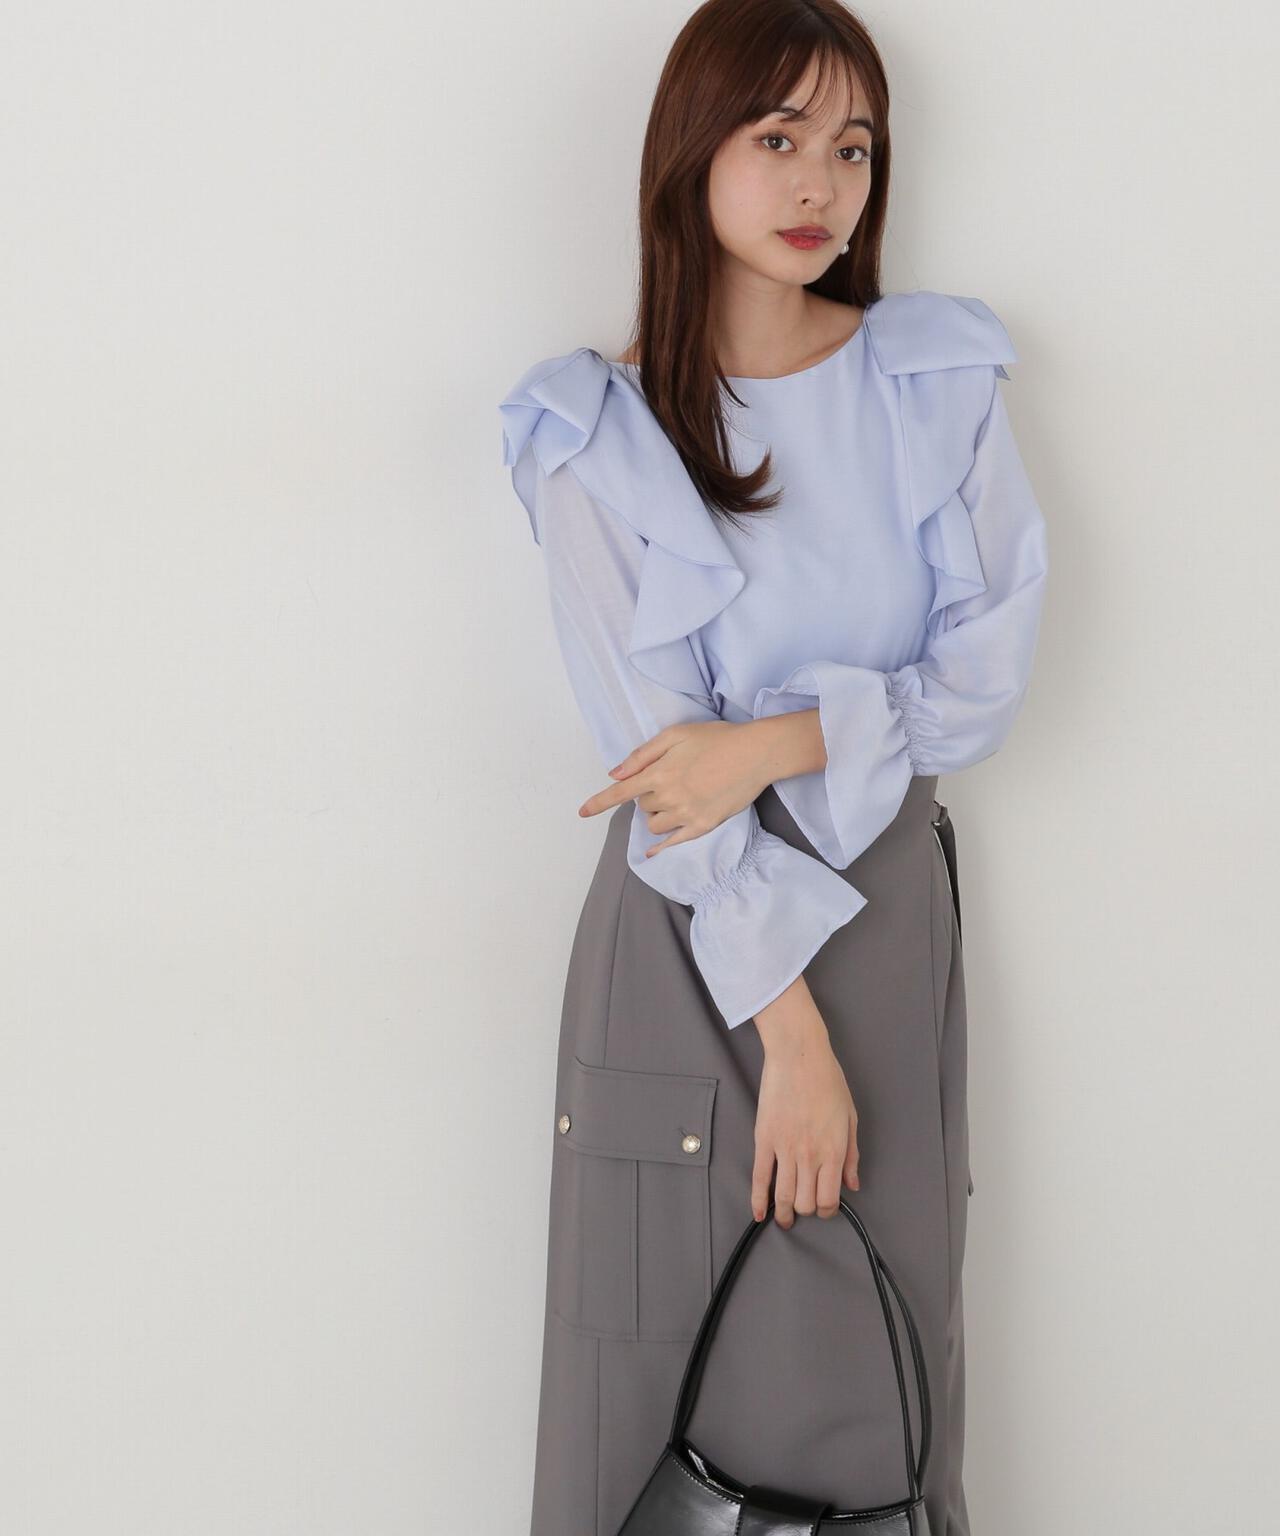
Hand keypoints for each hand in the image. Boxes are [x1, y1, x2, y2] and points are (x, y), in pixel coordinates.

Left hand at [577, 720, 767, 856]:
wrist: (755, 754)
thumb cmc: (716, 738)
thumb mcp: (675, 735)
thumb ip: (643, 755)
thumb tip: (615, 773)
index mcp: (659, 772)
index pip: (620, 792)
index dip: (598, 803)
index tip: (582, 812)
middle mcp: (669, 797)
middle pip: (642, 806)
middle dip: (646, 796)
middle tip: (667, 780)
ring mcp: (686, 814)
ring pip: (655, 825)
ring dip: (656, 815)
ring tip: (674, 799)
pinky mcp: (703, 826)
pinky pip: (673, 842)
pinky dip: (660, 846)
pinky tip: (653, 850)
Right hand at [750, 993, 859, 1227]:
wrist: (799, 1055)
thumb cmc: (828, 1081)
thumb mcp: (850, 1117)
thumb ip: (852, 1155)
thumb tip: (853, 1184)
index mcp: (834, 1151)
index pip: (829, 1199)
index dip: (828, 1210)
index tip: (826, 1207)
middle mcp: (809, 1155)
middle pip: (806, 1202)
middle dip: (808, 1210)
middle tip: (806, 1207)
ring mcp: (784, 1149)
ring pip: (783, 1196)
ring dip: (784, 1214)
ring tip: (784, 1219)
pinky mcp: (764, 1140)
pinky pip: (759, 1177)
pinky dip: (757, 1200)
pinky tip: (759, 1213)